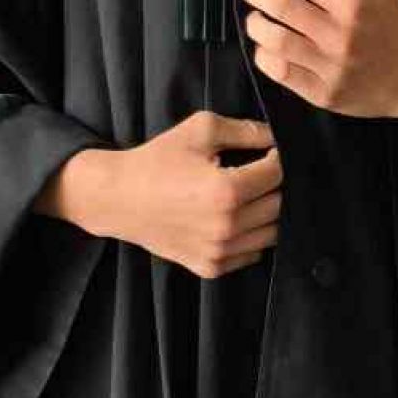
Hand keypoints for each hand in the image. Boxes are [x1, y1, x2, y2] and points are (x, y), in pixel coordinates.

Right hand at [44, 111, 282, 276]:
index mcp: (228, 191)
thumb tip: (276, 136)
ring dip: (267, 214)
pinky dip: (251, 238)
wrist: (118, 198)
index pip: (278, 174)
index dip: (278, 158)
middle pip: (279, 205)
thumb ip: (245, 130)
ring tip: (249, 197)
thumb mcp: (200, 130)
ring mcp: (220, 252)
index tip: (269, 152)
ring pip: (271, 234)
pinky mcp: (211, 267)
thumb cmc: (157, 161)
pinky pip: (251, 254)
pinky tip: (234, 220)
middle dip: (274, 186)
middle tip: (258, 174)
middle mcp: (228, 226)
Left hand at [241, 0, 397, 126]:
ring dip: (254, 23)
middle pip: (279, 6)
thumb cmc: (389, 22)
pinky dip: (263, 54)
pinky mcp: (322, 94)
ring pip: (273, 40)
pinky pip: (279, 72)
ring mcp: (330, 68)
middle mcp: (340, 36)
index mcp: (352, 3)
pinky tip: (267, 45)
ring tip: (256, 16)